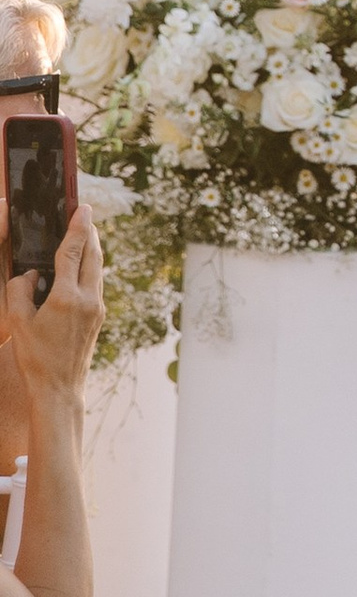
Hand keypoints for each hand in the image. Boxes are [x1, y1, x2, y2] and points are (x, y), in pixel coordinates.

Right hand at [0, 205, 101, 403]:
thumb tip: (31, 274)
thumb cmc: (35, 358)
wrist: (60, 389)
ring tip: (84, 234)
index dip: (76, 226)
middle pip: (94, 256)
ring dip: (92, 249)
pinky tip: (82, 265)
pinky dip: (91, 268)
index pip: (72, 252)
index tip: (81, 207)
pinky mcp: (98, 317)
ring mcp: (97, 309)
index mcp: (67, 297)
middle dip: (89, 233)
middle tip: (83, 214)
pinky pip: (97, 283)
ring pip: (98, 269)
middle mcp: (88, 300)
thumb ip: (19, 290)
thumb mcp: (17, 321)